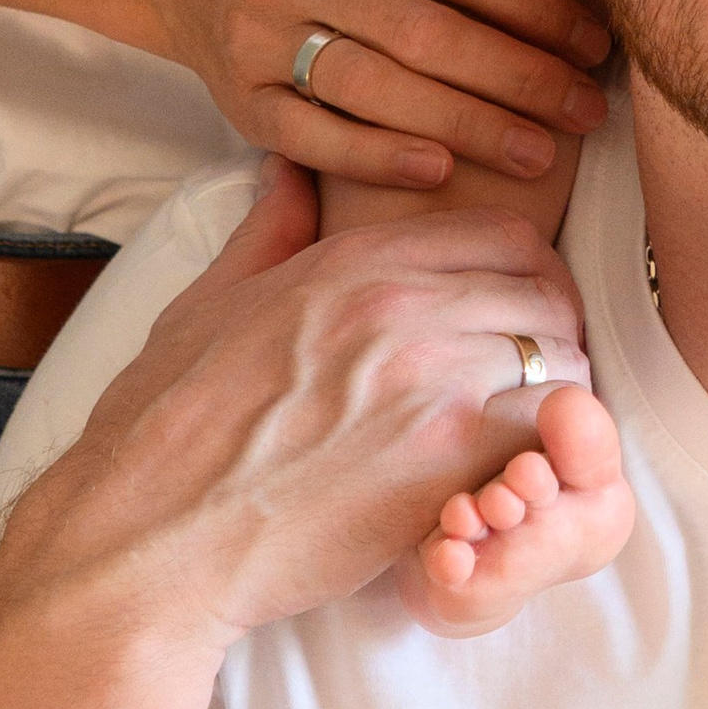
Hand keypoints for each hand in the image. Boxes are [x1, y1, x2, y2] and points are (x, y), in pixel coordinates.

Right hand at [4, 164, 596, 658]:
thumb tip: (287, 172)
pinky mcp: (444, 461)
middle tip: (525, 386)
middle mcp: (406, 303)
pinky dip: (539, 463)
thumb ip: (268, 230)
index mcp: (356, 259)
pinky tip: (498, 487)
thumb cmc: (163, 427)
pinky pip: (544, 438)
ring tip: (517, 442)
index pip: (508, 235)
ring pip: (562, 365)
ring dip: (552, 404)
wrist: (145, 536)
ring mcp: (431, 378)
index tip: (516, 319)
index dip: (527, 277)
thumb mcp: (210, 301)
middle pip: (548, 295)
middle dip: (551, 338)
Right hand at [152, 0, 609, 190]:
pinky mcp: (238, 101)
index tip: (592, 39)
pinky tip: (443, 173)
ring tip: (543, 150)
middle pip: (425, 36)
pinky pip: (313, 140)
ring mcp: (258, 40)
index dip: (531, 5)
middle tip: (588, 108)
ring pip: (377, 93)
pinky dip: (379, 160)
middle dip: (520, 79)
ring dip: (470, 128)